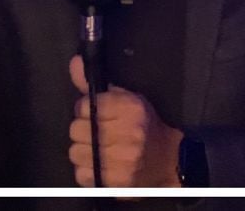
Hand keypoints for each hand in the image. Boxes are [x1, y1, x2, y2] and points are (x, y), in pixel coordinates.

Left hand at [68, 54, 182, 187]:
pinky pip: (81, 175)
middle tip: (95, 131)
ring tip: (96, 147)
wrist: (170, 160)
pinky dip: (86, 170)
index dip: (85, 108)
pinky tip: (99, 164)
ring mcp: (122, 161)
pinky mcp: (117, 183)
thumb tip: (74, 62)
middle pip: (76, 129)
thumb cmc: (145, 124)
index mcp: (130, 108)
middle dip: (82, 129)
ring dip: (83, 150)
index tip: (93, 113)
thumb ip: (95, 83)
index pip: (85, 106)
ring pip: (75, 152)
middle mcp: (128, 133)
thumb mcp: (126, 97)